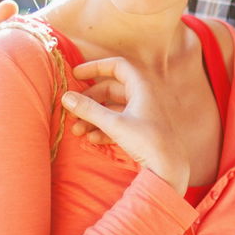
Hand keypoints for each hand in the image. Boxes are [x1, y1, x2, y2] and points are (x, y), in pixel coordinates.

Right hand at [60, 59, 191, 190]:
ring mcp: (142, 113)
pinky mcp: (140, 129)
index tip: (76, 75)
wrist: (168, 168)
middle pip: (109, 89)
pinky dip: (104, 128)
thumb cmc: (146, 141)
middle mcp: (142, 97)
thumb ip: (89, 110)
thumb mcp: (114, 124)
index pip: (117, 66)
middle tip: (72, 111)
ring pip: (112, 108)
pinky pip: (118, 123)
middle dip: (89, 100)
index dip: (95, 67)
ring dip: (94, 117)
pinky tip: (92, 139)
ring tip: (77, 131)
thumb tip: (66, 97)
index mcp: (141, 87)